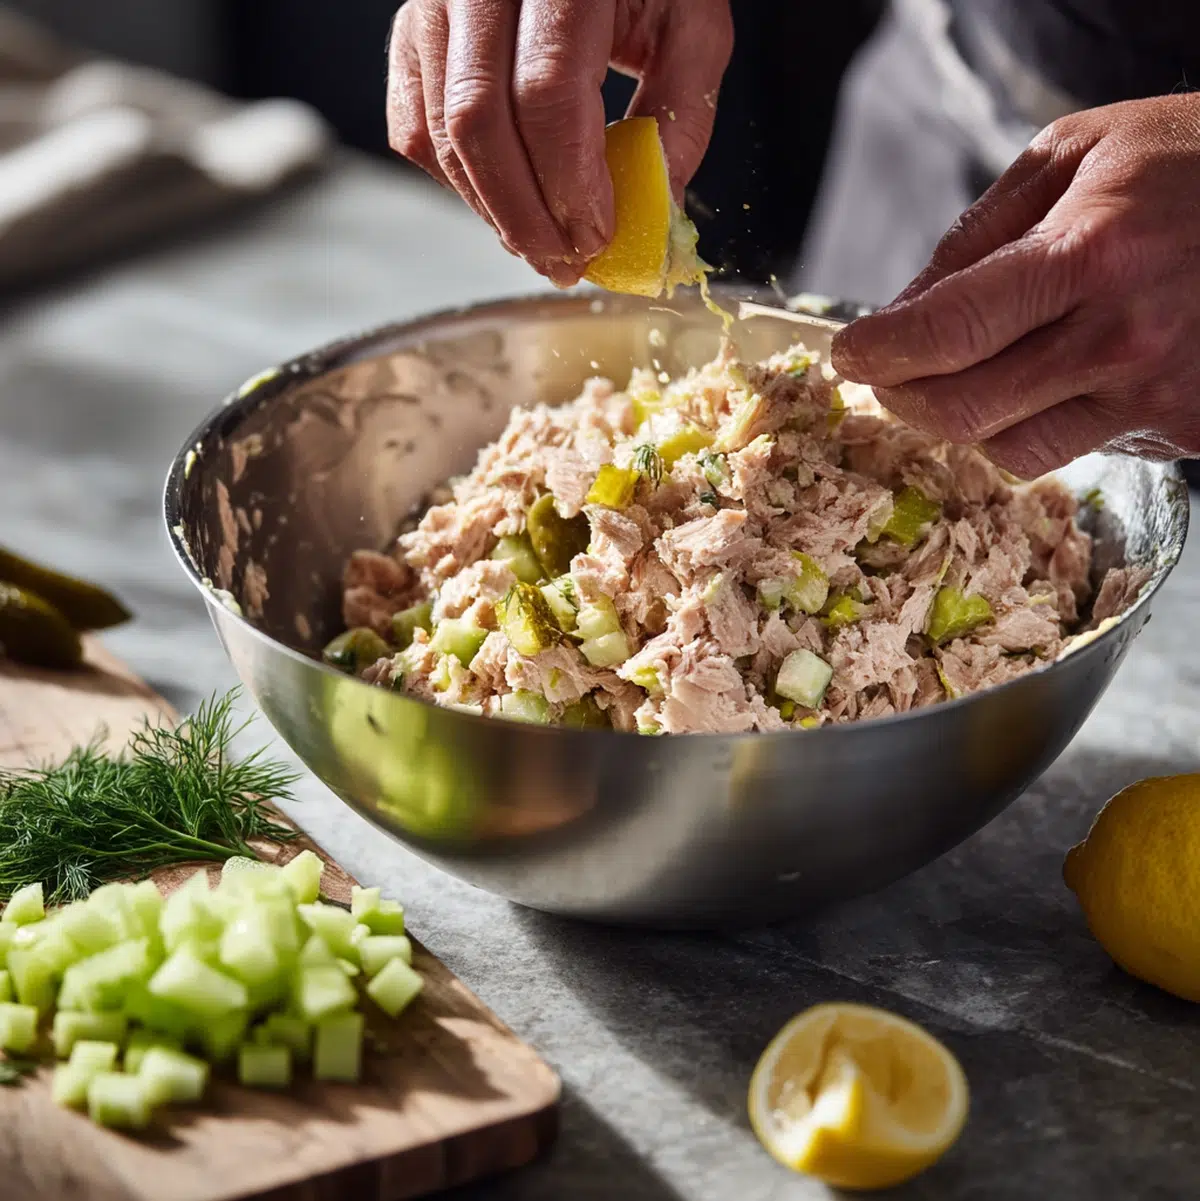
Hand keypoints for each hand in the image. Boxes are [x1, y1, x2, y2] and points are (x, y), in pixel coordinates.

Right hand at [388, 0, 732, 285]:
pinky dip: (459, 186)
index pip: (547, 93)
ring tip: (544, 247)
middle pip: (479, 124)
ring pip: (441, 136)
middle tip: (567, 264)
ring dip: (495, 213)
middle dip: (525, 216)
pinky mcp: (409, 35)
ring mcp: (433, 5)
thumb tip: (655, 210)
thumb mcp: (689, 23)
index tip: (597, 238)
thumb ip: (681, 113)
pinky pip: (414, 132)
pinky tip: (505, 206)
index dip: (569, 183)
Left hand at [830, 94, 1199, 478]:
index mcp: (1092, 252)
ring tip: (964, 373)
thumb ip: (978, 234)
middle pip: (963, 410)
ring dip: (963, 419)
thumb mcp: (1077, 153)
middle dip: (901, 396)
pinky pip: (1071, 453)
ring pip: (1008, 449)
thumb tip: (903, 307)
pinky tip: (1046, 379)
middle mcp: (1123, 337)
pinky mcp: (1182, 430)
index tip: (848, 353)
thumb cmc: (1192, 163)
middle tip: (886, 372)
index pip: (948, 332)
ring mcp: (1156, 395)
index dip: (879, 352)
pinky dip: (1033, 425)